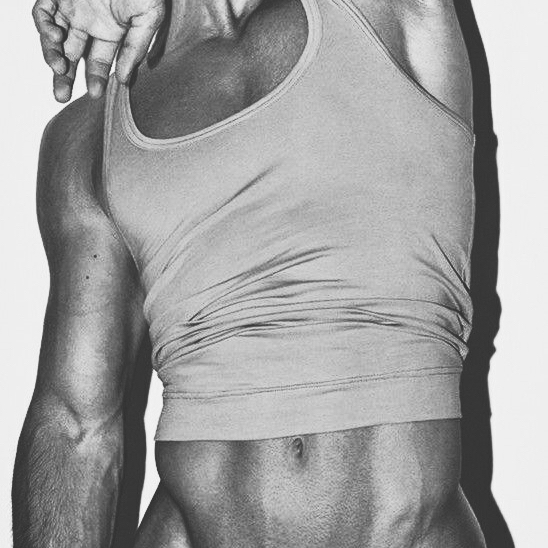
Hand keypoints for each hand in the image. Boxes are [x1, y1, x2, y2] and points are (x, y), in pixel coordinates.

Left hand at [32, 0, 164, 101]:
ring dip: (53, 57)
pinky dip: (45, 30)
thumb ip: (136, 48)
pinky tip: (55, 41)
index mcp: (112, 31)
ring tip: (58, 69)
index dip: (97, 79)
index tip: (96, 94)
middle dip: (66, 77)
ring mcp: (72, 7)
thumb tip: (123, 80)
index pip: (100, 62)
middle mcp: (90, 22)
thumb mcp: (148, 19)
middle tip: (60, 95)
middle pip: (73, 56)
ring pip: (55, 40)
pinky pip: (42, 14)